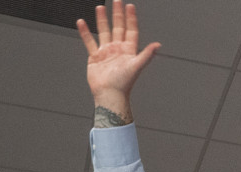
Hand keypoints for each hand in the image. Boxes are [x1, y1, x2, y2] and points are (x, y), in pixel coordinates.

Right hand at [76, 0, 159, 117]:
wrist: (109, 94)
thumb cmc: (123, 84)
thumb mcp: (136, 66)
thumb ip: (147, 54)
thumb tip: (158, 45)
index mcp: (129, 50)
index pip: (131, 30)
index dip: (131, 18)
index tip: (129, 6)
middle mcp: (118, 49)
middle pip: (118, 27)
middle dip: (117, 14)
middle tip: (116, 1)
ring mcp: (106, 52)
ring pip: (104, 32)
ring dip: (102, 20)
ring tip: (100, 8)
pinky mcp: (95, 57)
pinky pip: (89, 41)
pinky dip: (85, 32)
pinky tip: (82, 23)